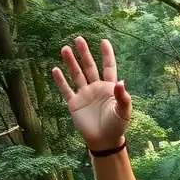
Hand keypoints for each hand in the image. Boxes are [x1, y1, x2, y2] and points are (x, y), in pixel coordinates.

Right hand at [51, 37, 130, 151]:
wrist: (104, 141)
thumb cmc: (117, 126)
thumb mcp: (123, 111)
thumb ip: (123, 97)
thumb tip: (121, 82)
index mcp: (109, 88)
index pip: (108, 67)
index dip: (106, 55)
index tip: (104, 41)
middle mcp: (96, 88)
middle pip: (89, 67)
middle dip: (84, 53)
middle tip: (79, 39)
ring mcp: (84, 95)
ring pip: (76, 75)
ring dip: (71, 62)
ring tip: (64, 48)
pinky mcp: (74, 104)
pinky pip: (66, 90)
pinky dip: (61, 81)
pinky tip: (55, 69)